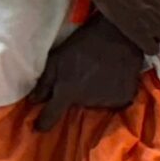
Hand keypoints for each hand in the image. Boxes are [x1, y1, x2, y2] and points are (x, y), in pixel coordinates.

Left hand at [27, 17, 145, 129]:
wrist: (118, 33)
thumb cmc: (83, 44)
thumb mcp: (56, 58)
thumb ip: (43, 82)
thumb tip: (33, 102)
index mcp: (68, 92)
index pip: (50, 117)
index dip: (43, 123)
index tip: (39, 127)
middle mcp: (87, 101)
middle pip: (77, 107)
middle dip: (76, 97)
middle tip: (81, 78)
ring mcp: (108, 100)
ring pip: (97, 104)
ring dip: (95, 94)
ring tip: (98, 75)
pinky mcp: (125, 97)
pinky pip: (115, 102)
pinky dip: (113, 93)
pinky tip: (113, 78)